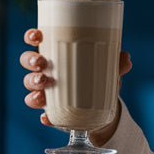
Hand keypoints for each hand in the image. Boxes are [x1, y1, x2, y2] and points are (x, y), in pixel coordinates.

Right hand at [20, 28, 131, 142]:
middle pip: (27, 61)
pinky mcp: (50, 110)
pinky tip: (48, 117)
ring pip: (29, 86)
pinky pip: (43, 113)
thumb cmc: (98, 78)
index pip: (36, 40)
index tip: (37, 36)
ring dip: (33, 85)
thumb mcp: (108, 69)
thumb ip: (116, 63)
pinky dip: (45, 115)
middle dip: (31, 61)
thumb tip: (126, 59)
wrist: (102, 108)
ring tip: (44, 86)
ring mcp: (45, 90)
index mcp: (56, 53)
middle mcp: (45, 70)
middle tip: (42, 63)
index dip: (32, 36)